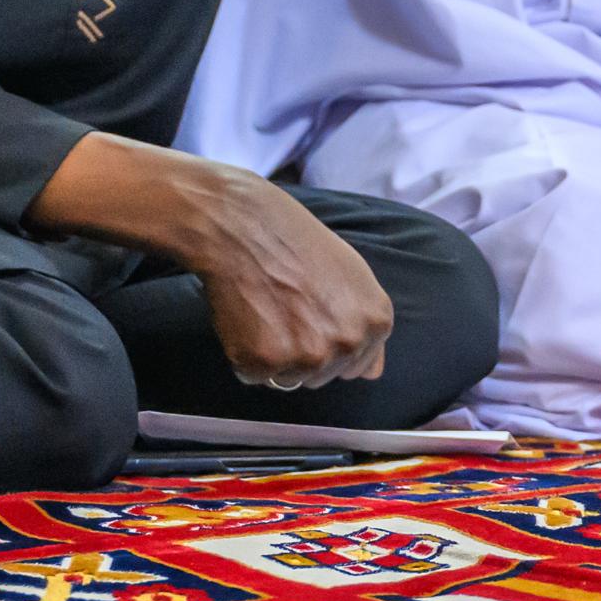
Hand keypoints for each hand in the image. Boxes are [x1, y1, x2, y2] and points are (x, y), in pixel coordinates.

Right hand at [33, 133, 393, 388]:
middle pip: (327, 380)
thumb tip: (373, 376)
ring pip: (290, 385)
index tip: (305, 310)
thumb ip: (362, 319)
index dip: (328, 340)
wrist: (225, 214)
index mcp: (376, 315)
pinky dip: (241, 355)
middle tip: (275, 303)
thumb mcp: (341, 266)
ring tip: (256, 302)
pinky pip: (256, 382)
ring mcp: (312, 355)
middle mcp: (351, 340)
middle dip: (300, 350)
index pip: (366, 366)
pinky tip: (237, 313)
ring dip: (269, 354)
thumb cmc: (280, 234)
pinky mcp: (268, 363)